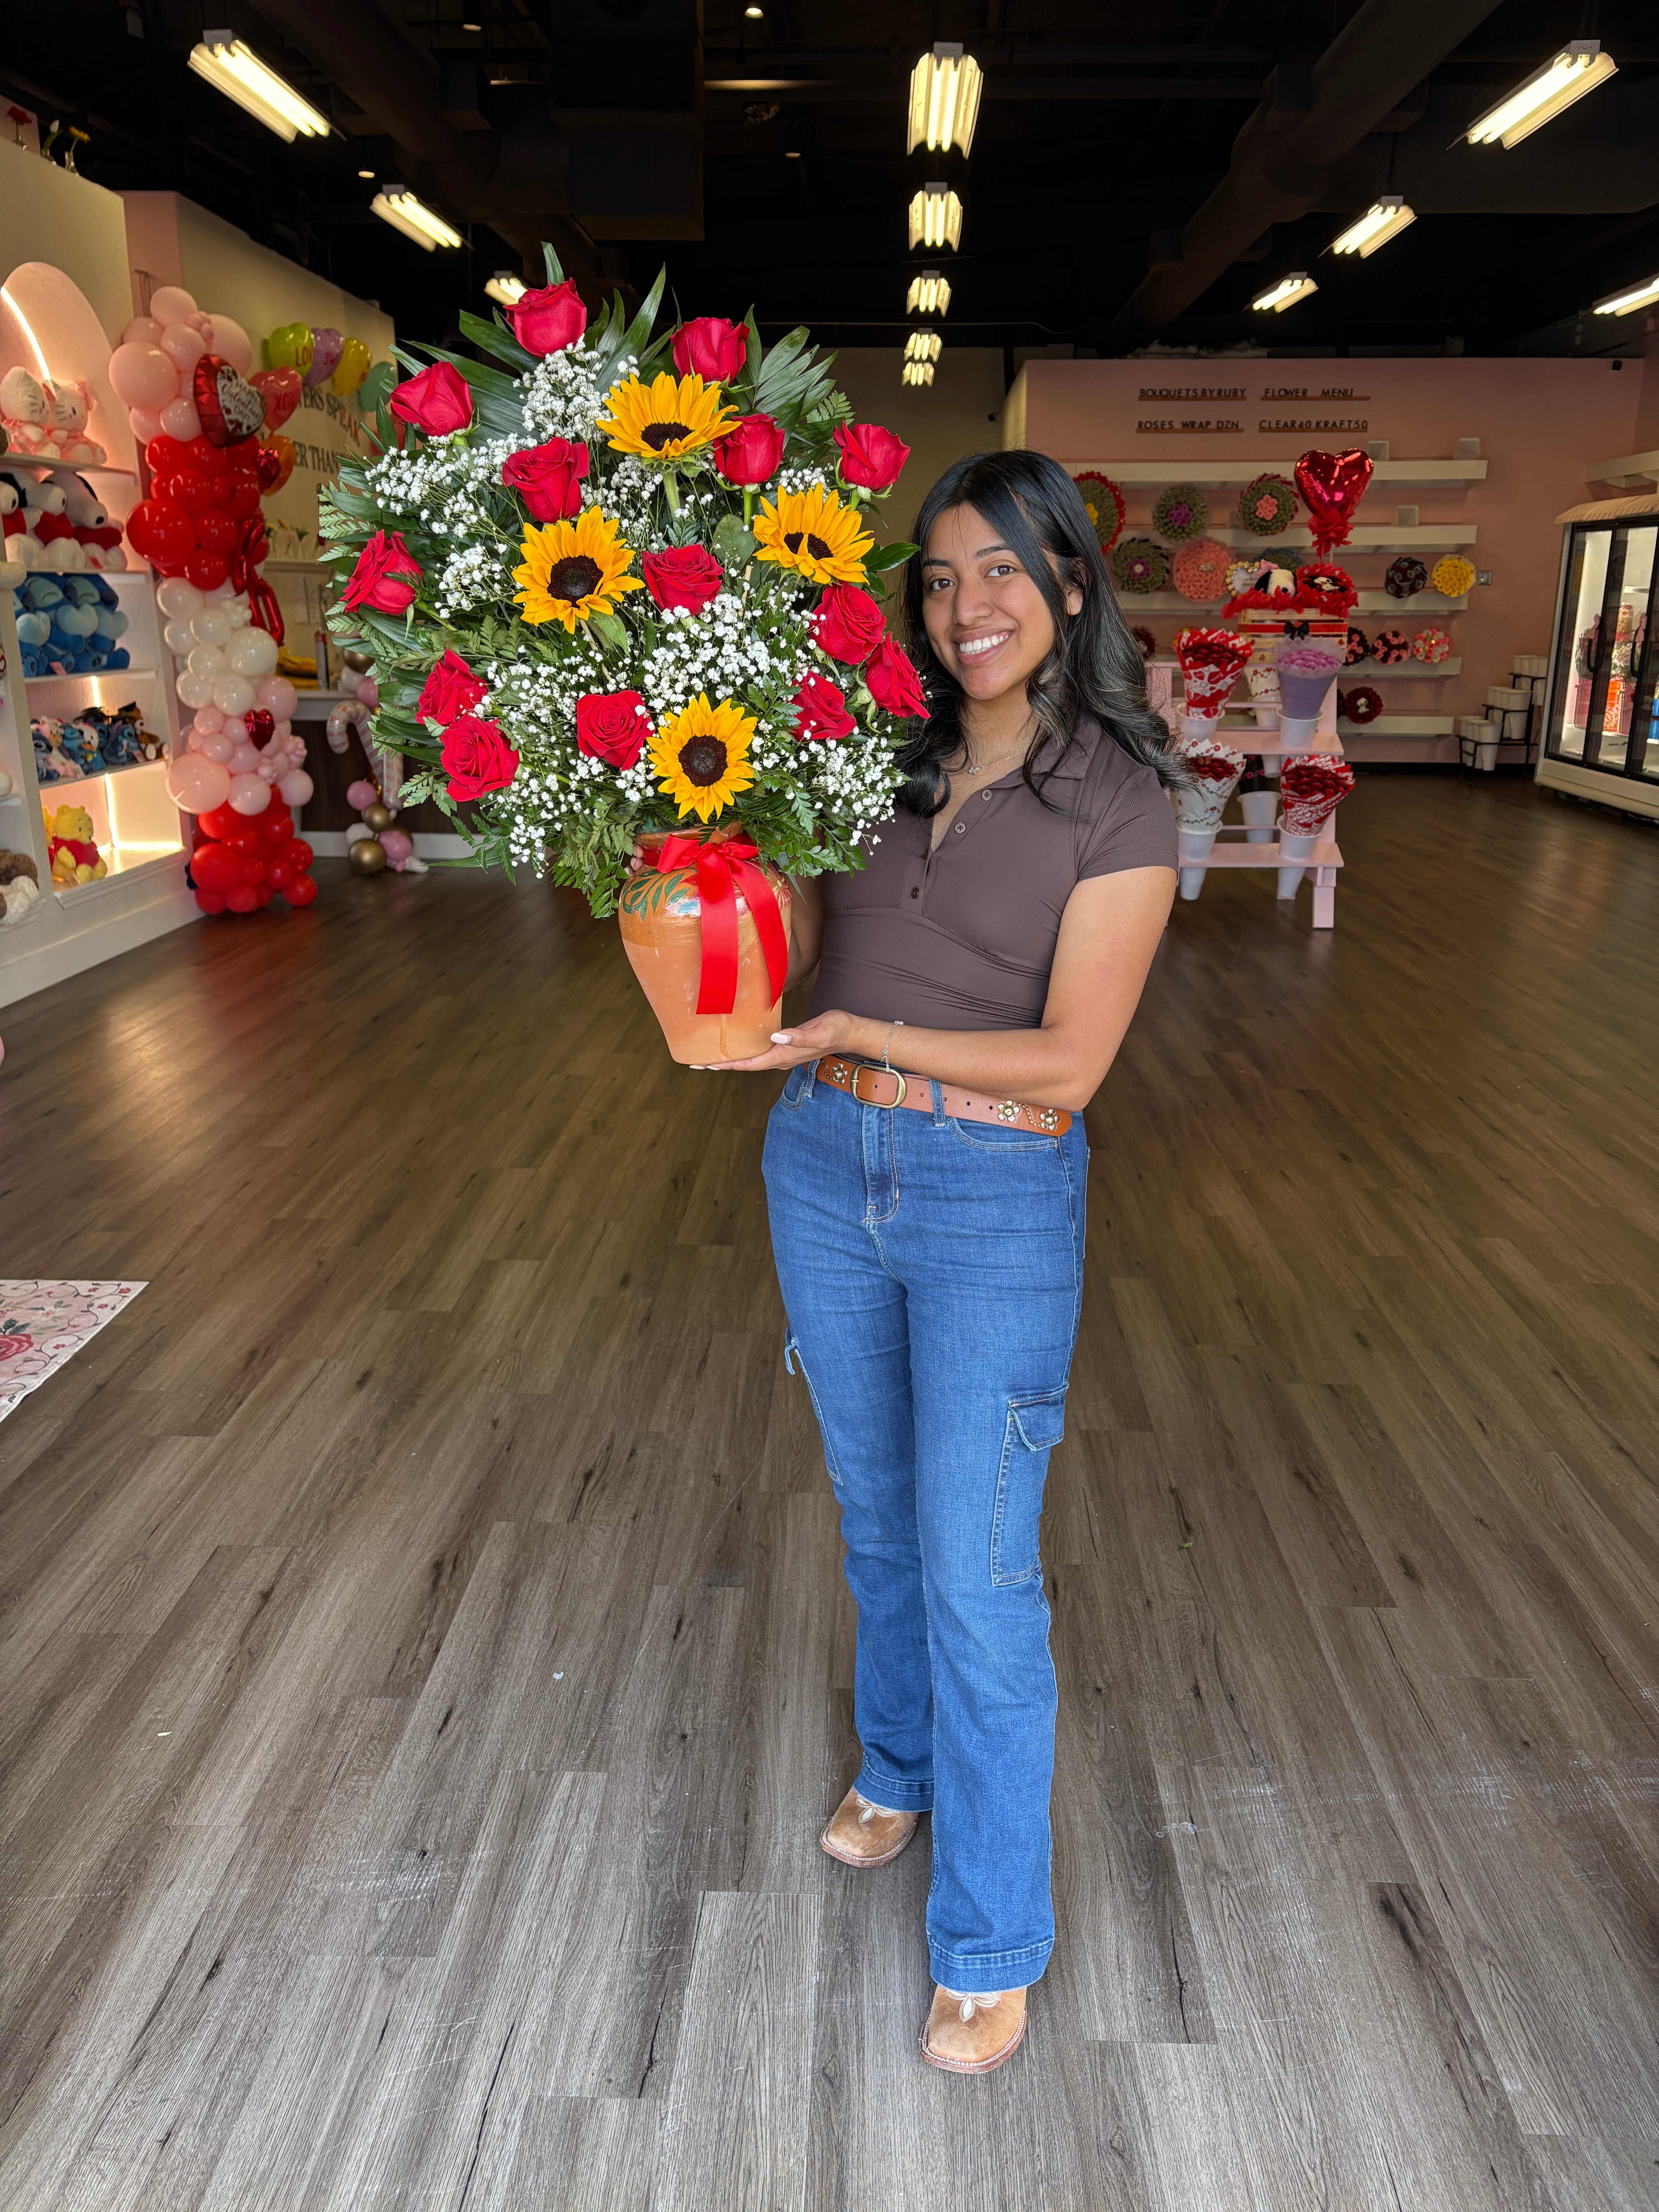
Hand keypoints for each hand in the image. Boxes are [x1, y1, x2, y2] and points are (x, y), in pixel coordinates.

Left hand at [690, 1008, 856, 1071]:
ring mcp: (781, 1054)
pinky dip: (743, 1050)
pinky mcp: (783, 1046)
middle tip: (695, 1062)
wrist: (848, 1032)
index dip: (727, 1065)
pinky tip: (735, 1044)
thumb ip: (798, 1037)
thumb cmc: (834, 1029)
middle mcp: (778, 1059)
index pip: (749, 1064)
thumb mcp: (819, 1032)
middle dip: (721, 1064)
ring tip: (708, 1055)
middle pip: (744, 1065)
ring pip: (749, 1059)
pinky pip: (757, 1052)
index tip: (706, 1064)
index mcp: (782, 1056)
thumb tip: (776, 1038)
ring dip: (729, 1059)